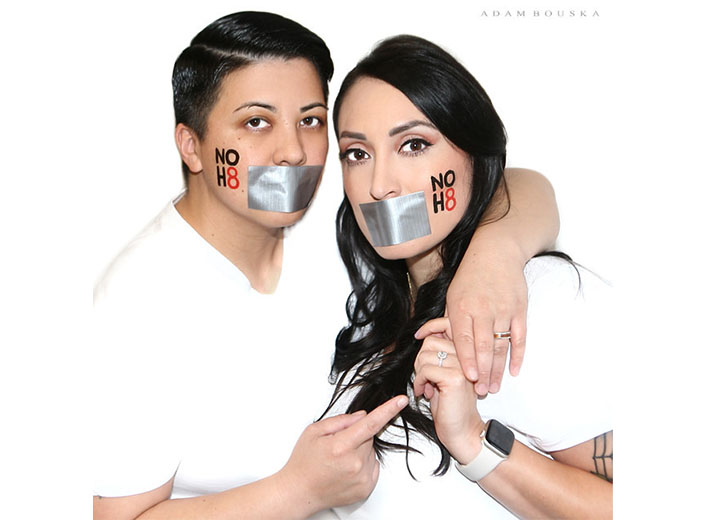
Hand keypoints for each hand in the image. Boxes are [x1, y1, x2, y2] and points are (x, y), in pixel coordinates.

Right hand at [279, 394, 408, 512]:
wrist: (299, 492)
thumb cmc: (304, 462)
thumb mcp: (314, 431)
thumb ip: (340, 421)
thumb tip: (361, 416)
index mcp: (341, 446)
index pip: (371, 423)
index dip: (388, 410)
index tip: (401, 401)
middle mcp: (355, 463)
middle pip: (369, 437)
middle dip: (357, 436)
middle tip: (338, 446)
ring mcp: (362, 478)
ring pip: (371, 452)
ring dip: (360, 451)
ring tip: (339, 461)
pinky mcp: (366, 489)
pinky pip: (373, 466)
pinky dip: (363, 464)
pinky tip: (346, 470)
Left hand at [412, 318, 484, 464]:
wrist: (462, 431)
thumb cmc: (451, 405)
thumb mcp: (443, 374)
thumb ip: (439, 354)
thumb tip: (424, 336)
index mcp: (467, 352)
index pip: (446, 325)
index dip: (430, 327)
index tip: (419, 335)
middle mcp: (468, 356)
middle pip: (431, 341)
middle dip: (420, 359)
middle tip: (424, 377)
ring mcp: (463, 366)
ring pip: (426, 355)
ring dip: (419, 372)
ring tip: (426, 386)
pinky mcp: (455, 378)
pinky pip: (425, 370)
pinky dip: (419, 382)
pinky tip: (425, 392)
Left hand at [443, 246, 527, 395]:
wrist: (496, 252)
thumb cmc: (469, 276)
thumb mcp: (451, 295)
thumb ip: (445, 320)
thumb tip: (424, 338)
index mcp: (463, 307)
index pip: (465, 339)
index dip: (467, 360)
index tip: (469, 378)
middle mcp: (483, 310)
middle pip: (484, 346)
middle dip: (483, 371)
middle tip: (481, 391)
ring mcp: (504, 310)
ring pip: (501, 345)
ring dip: (498, 369)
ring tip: (494, 387)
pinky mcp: (520, 309)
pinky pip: (519, 337)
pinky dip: (517, 355)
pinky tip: (514, 370)